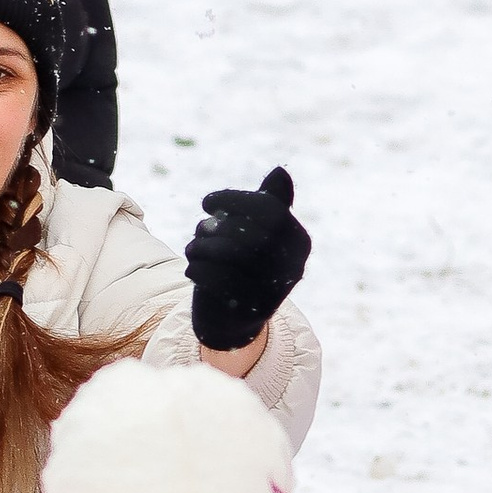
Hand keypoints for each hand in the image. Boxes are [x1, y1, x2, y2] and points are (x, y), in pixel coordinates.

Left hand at [185, 166, 308, 352]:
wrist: (232, 320)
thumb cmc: (243, 264)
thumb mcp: (258, 232)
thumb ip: (270, 203)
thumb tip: (281, 172)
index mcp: (299, 242)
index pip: (270, 211)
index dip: (233, 200)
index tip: (206, 203)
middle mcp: (293, 267)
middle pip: (250, 232)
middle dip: (216, 227)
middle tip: (200, 229)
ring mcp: (274, 291)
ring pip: (232, 255)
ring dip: (203, 247)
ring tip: (192, 249)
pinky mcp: (248, 311)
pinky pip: (219, 282)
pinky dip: (199, 270)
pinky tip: (192, 269)